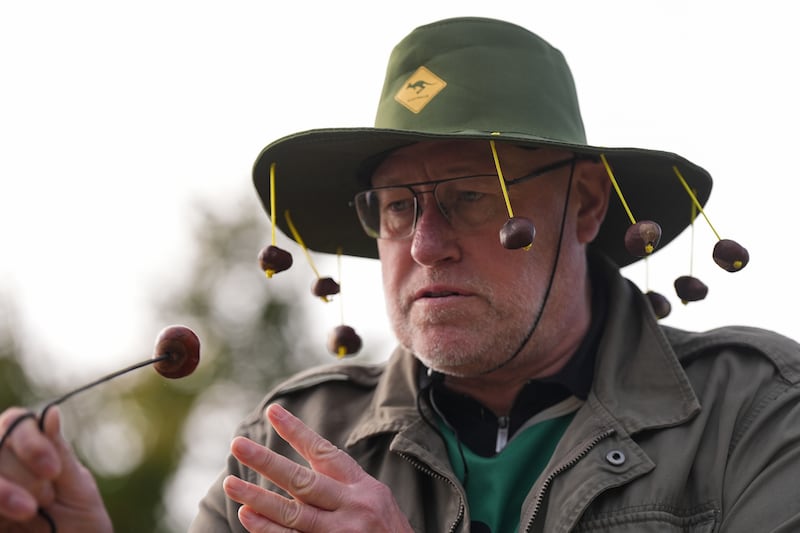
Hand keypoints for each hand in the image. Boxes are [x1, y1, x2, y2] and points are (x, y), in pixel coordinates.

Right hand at [0, 406, 111, 532]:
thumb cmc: (80, 530)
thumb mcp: (78, 492)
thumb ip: (59, 454)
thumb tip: (50, 413)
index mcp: (29, 453)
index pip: (15, 423)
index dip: (31, 443)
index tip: (53, 471)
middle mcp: (3, 467)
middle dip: (22, 472)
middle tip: (45, 500)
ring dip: (3, 490)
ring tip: (30, 512)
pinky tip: (12, 519)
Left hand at [223, 404, 413, 532]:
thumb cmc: (387, 530)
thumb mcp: (375, 498)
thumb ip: (342, 483)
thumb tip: (306, 460)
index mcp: (363, 486)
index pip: (325, 453)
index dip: (297, 432)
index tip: (272, 412)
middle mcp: (352, 506)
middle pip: (303, 481)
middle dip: (267, 462)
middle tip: (238, 445)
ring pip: (293, 514)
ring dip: (258, 498)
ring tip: (230, 483)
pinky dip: (269, 530)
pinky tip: (248, 516)